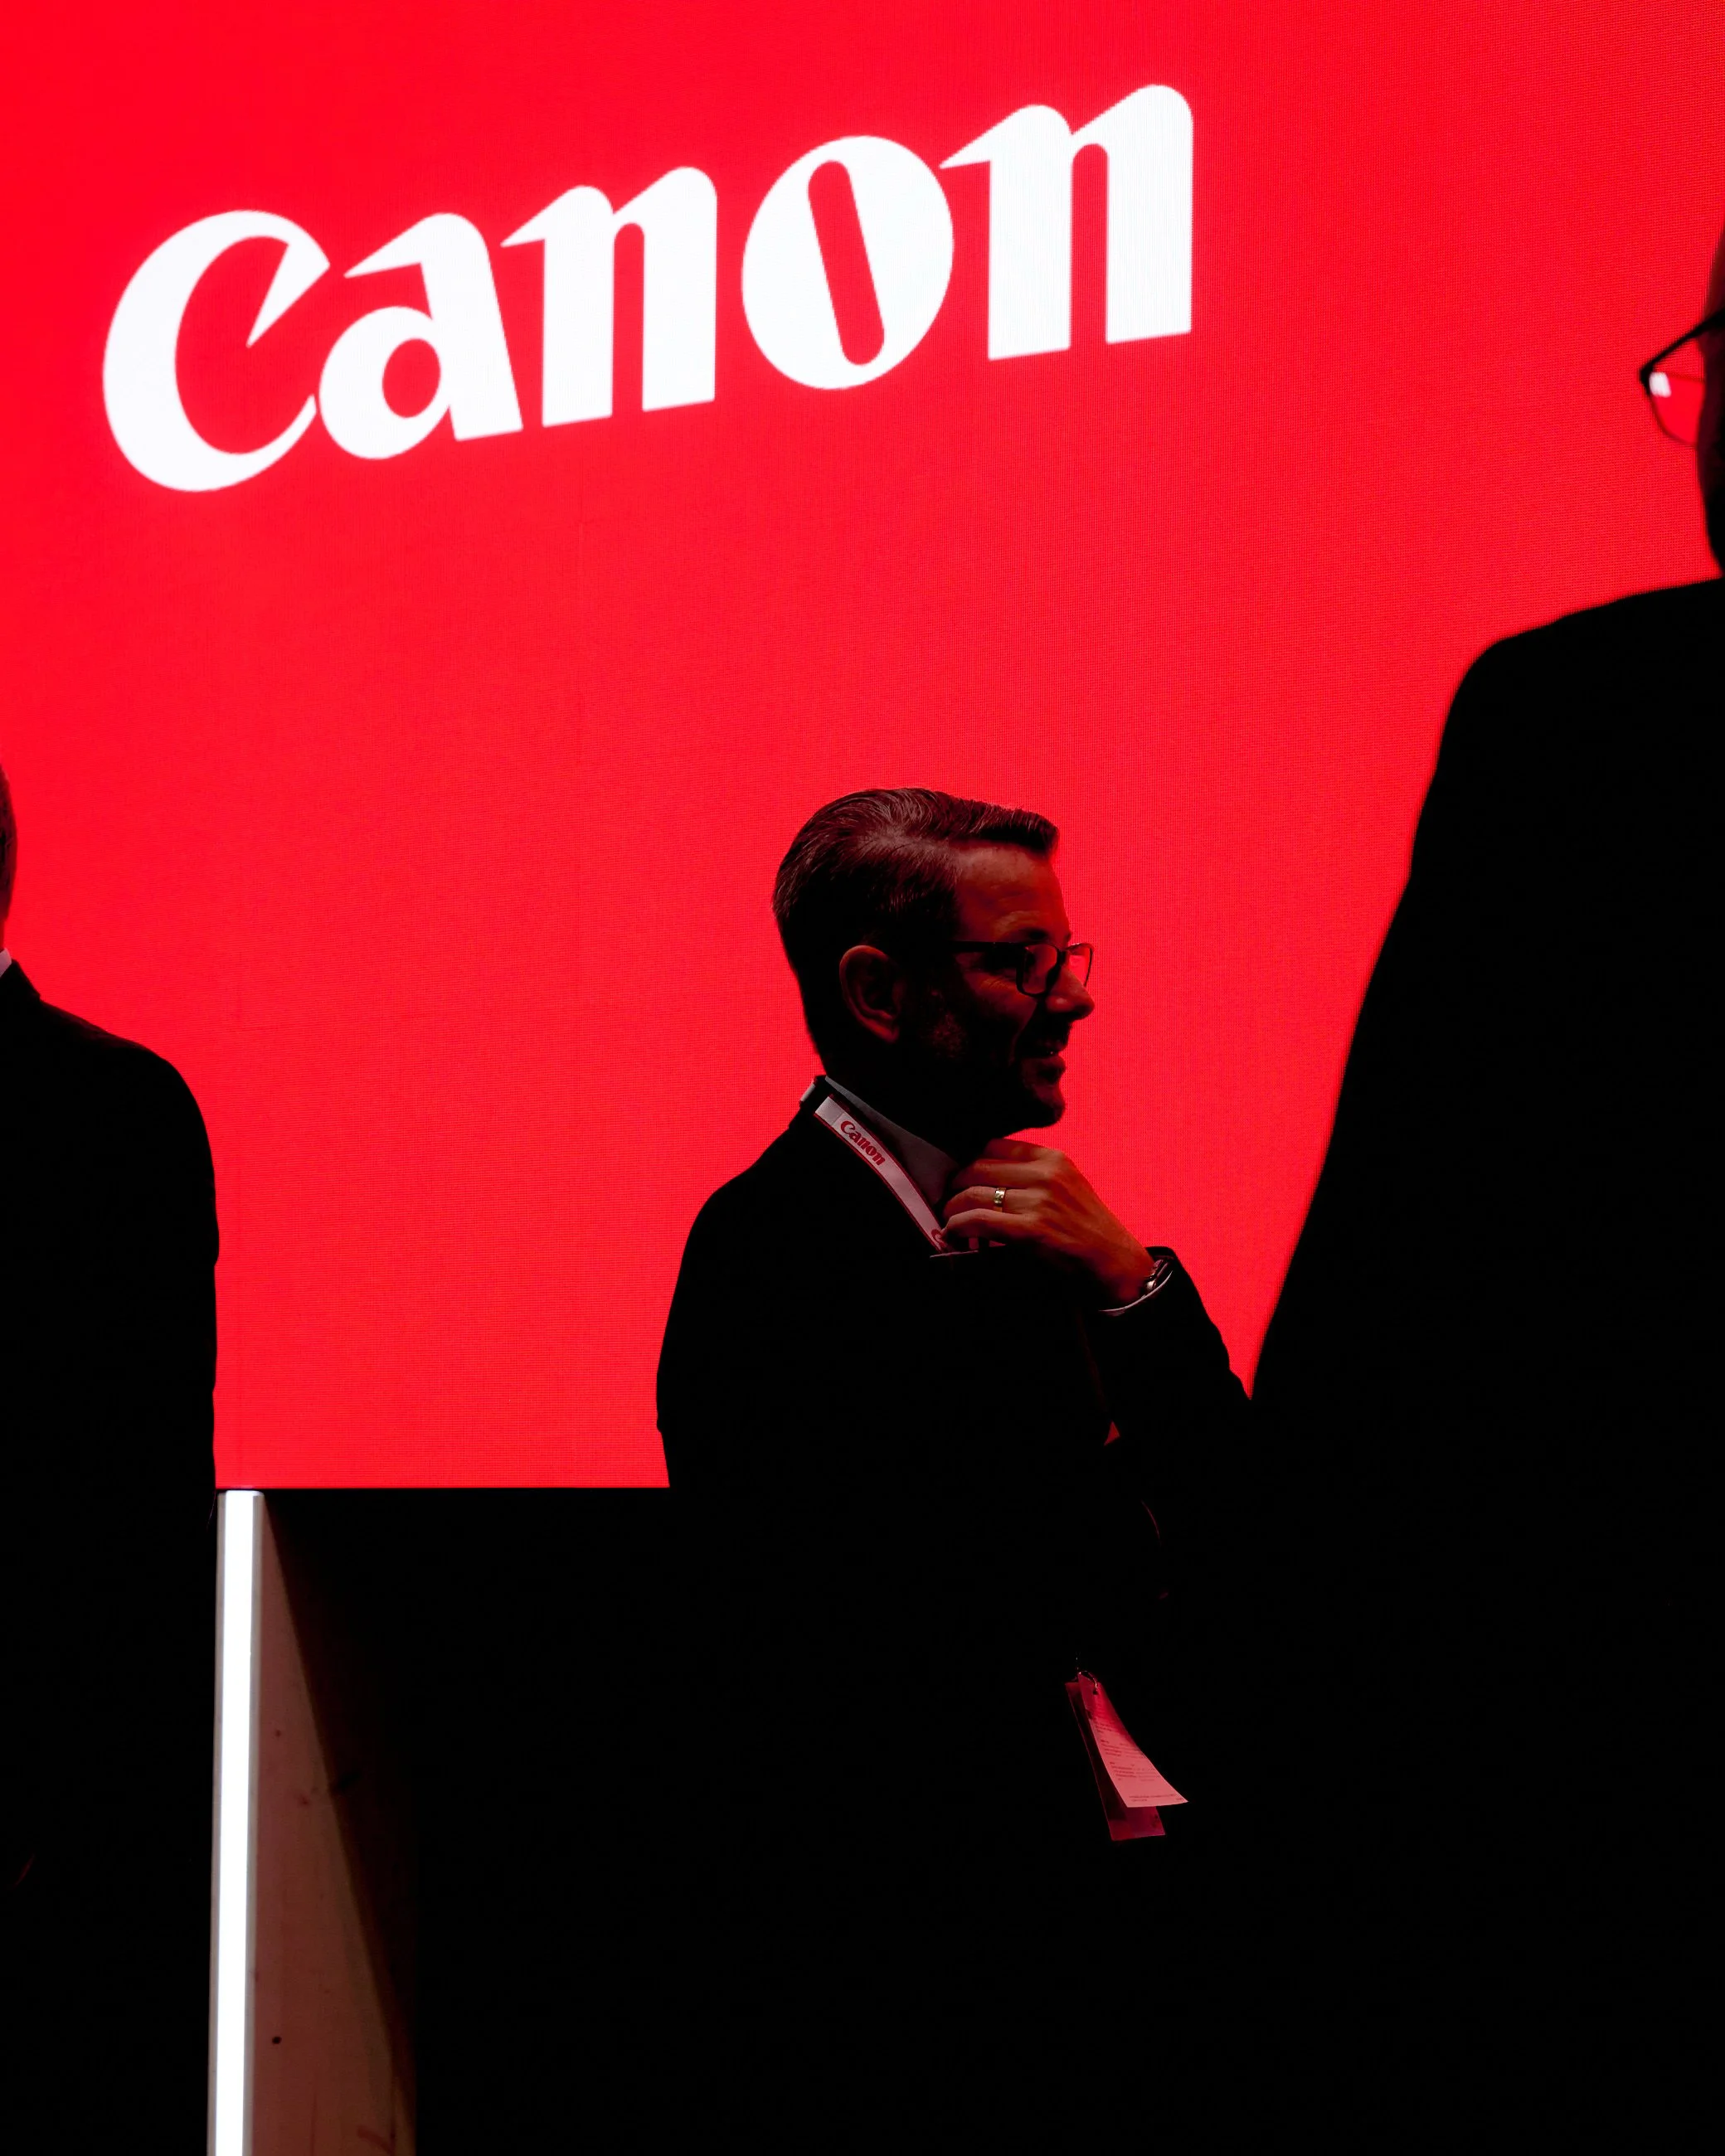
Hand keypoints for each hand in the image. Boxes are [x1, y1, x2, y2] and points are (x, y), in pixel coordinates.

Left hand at [941, 1141, 1152, 1306]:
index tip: (960, 1180)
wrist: (1118, 1267)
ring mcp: (1039, 1201)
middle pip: (977, 1167)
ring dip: (952, 1209)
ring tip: (950, 1222)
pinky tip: (953, 1236)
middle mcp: (1045, 1174)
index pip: (993, 1146)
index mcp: (1053, 1158)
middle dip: (955, 1186)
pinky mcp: (1032, 1230)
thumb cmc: (1089, 1232)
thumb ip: (1033, 1177)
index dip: (969, 1163)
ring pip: (972, 1193)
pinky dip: (958, 1227)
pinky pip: (977, 1220)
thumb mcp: (1067, 1188)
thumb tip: (984, 1178)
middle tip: (948, 1203)